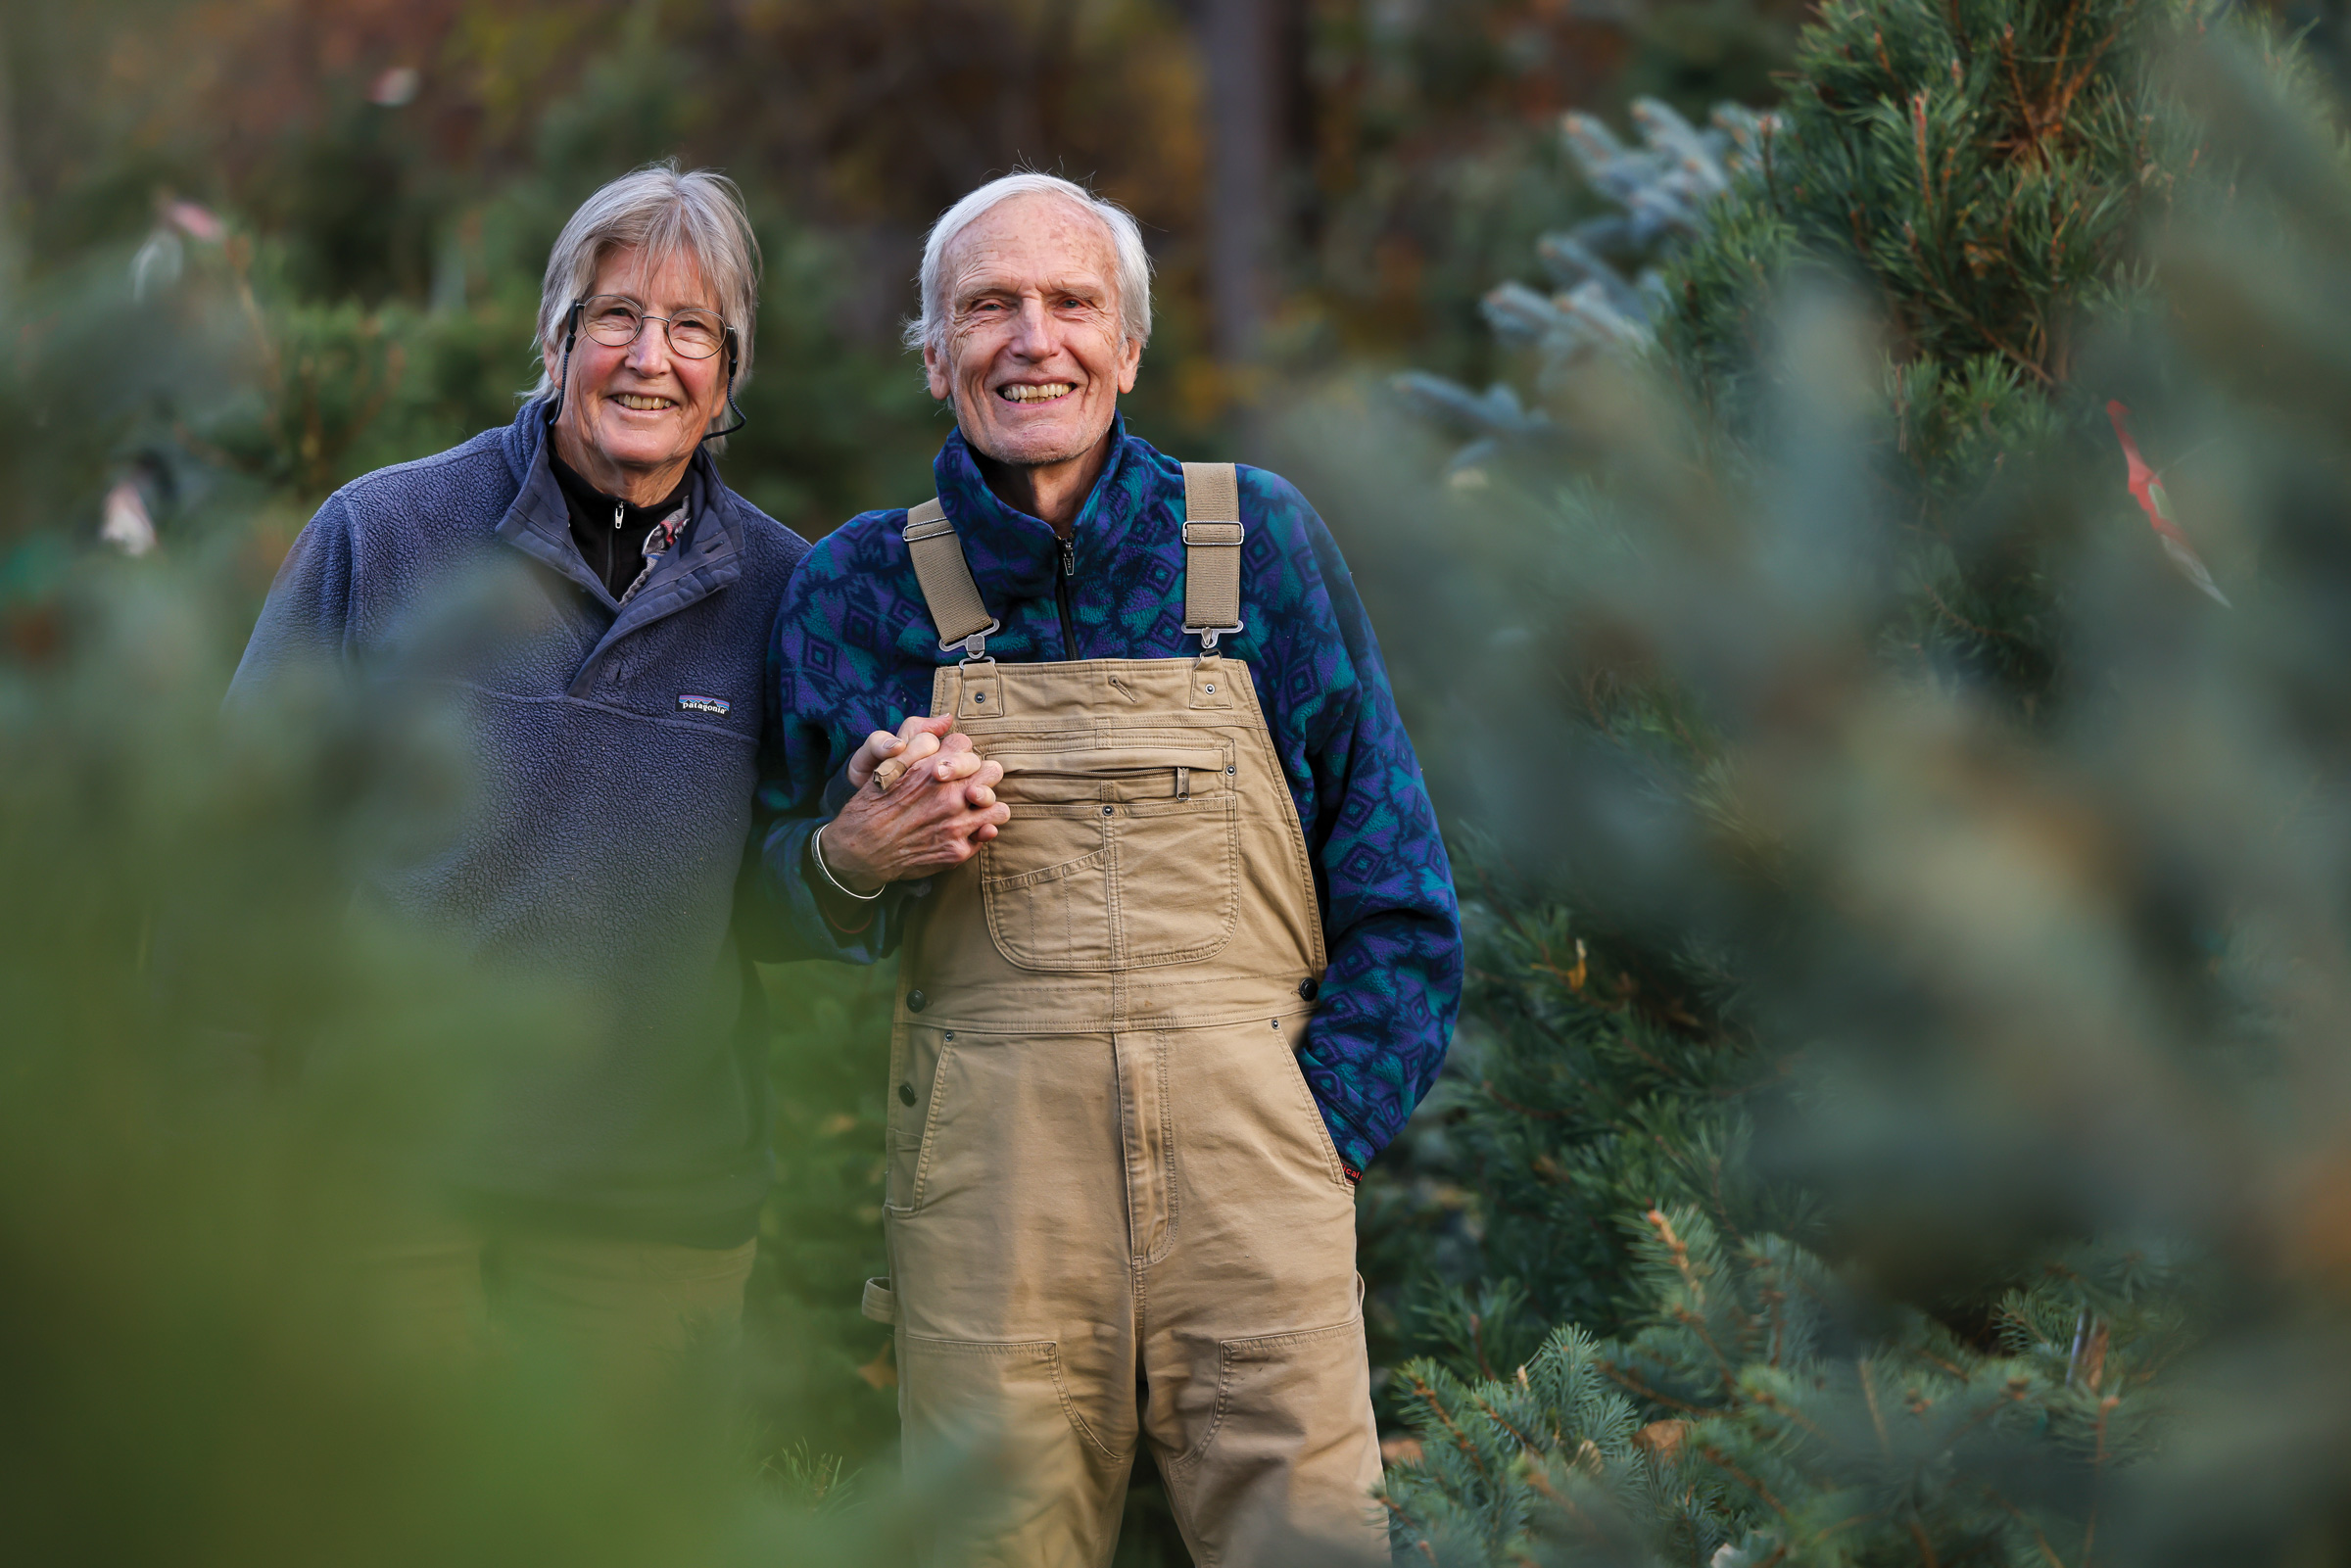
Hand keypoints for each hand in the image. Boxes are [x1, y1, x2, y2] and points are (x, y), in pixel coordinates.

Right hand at [819, 721, 1009, 892]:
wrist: (861, 852)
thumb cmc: (872, 807)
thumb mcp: (887, 767)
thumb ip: (917, 745)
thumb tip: (946, 724)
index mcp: (931, 770)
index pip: (966, 746)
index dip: (959, 754)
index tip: (951, 765)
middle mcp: (948, 795)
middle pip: (992, 772)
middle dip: (983, 775)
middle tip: (971, 785)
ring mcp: (956, 824)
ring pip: (998, 807)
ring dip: (987, 806)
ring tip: (974, 809)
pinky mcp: (957, 850)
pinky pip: (989, 833)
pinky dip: (982, 831)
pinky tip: (969, 829)